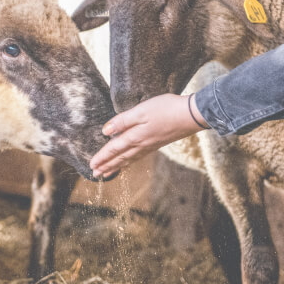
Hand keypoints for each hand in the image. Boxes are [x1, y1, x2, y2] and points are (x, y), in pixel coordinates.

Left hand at [90, 93, 206, 177]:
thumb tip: (105, 131)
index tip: (91, 165)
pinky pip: (138, 157)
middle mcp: (141, 144)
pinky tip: (129, 162)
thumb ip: (123, 121)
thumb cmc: (166, 109)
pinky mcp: (158, 144)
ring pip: (129, 159)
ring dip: (117, 166)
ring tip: (107, 173)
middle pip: (120, 158)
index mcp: (135, 136)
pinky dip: (129, 162)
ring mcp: (150, 146)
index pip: (113, 149)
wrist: (191, 115)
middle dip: (107, 166)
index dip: (102, 157)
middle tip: (95, 174)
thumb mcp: (141, 111)